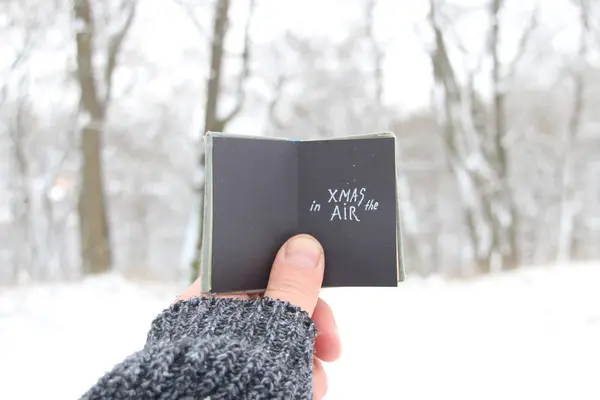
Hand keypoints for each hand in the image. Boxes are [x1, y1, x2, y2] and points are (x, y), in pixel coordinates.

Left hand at [177, 234, 340, 399]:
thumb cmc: (237, 370)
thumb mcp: (274, 322)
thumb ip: (293, 283)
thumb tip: (304, 243)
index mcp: (214, 296)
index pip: (259, 271)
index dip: (295, 279)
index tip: (322, 293)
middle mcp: (213, 320)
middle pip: (273, 308)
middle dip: (309, 328)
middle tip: (332, 349)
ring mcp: (221, 348)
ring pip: (274, 339)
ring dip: (304, 358)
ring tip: (314, 385)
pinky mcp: (229, 370)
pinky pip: (267, 361)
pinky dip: (289, 372)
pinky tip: (304, 390)